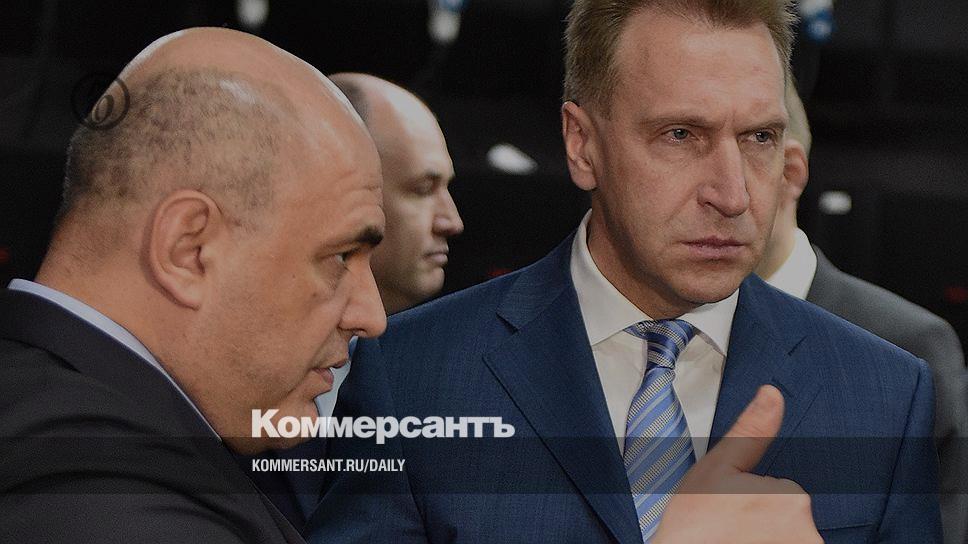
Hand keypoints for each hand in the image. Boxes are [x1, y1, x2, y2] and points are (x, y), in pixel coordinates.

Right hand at [652, 385, 821, 543]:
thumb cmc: (693, 524)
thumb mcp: (717, 467)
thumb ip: (751, 432)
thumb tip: (772, 395)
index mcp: (791, 498)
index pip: (782, 492)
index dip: (751, 498)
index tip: (729, 508)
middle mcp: (806, 531)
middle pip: (786, 517)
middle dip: (761, 519)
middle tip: (727, 525)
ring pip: (784, 536)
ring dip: (763, 536)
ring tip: (729, 538)